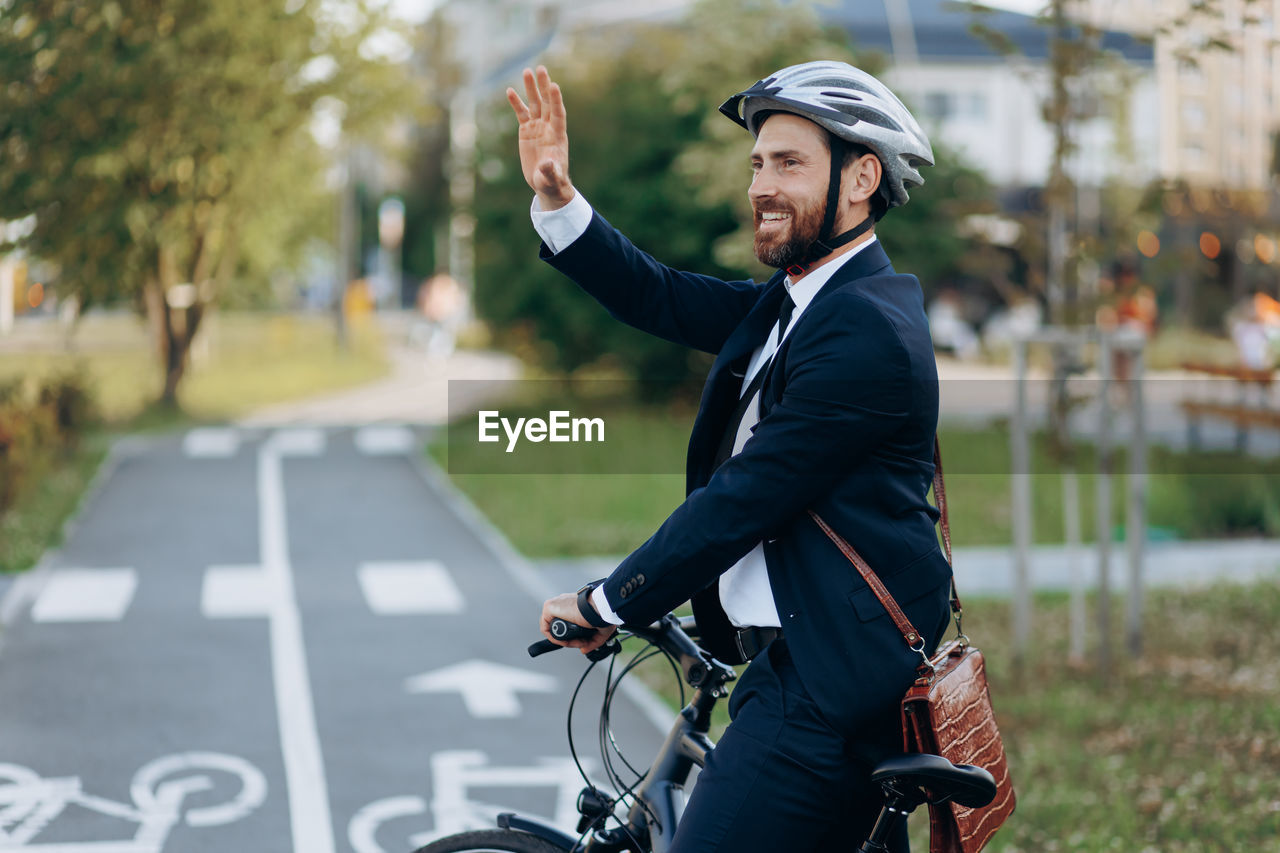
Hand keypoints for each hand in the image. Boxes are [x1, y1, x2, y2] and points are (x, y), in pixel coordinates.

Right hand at [506, 66, 574, 210]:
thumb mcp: (551, 178)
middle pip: (547, 103)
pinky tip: (509, 90)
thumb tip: (547, 164)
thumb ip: (550, 171)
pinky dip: (516, 102)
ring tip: (526, 71)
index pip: (558, 114)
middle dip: (544, 86)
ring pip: (534, 104)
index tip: (554, 85)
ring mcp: (538, 127)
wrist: (546, 182)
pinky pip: (521, 113)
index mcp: (557, 136)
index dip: (556, 100)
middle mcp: (549, 127)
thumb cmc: (552, 181)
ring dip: (531, 88)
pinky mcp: (527, 130)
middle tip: (541, 69)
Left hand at [540, 592, 616, 653]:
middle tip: (580, 643)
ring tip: (575, 643)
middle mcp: (564, 603)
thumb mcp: (599, 630)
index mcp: (574, 604)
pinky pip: (546, 627)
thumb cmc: (602, 613)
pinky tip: (565, 641)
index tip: (581, 640)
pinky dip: (554, 638)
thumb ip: (591, 641)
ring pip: (554, 628)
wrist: (598, 608)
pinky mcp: (549, 607)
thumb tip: (584, 649)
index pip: (567, 620)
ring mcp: (556, 604)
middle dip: (570, 638)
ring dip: (564, 640)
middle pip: (560, 626)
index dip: (573, 635)